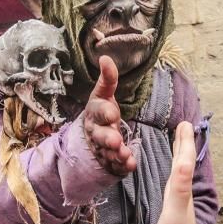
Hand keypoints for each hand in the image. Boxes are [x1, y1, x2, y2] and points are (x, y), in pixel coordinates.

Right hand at [84, 56, 137, 176]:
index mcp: (94, 113)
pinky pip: (115, 165)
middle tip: (115, 140)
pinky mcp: (109, 161)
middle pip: (100, 136)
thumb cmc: (102, 112)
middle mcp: (95, 132)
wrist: (92, 137)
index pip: (97, 111)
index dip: (105, 112)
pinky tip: (130, 165)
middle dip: (107, 138)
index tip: (113, 113)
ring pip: (107, 152)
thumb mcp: (103, 95)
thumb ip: (107, 79)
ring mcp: (101, 148)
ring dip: (116, 154)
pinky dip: (122, 166)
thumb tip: (105, 57)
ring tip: (124, 154)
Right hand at [151, 121, 207, 223]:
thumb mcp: (175, 211)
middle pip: (183, 164)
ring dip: (178, 159)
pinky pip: (172, 190)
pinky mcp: (171, 216)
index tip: (184, 123)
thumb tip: (185, 160)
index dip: (184, 141)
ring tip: (177, 148)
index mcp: (182, 190)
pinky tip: (170, 183)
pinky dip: (172, 179)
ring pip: (179, 175)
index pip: (184, 160)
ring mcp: (177, 206)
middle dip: (182, 145)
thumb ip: (181, 186)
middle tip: (182, 127)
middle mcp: (182, 195)